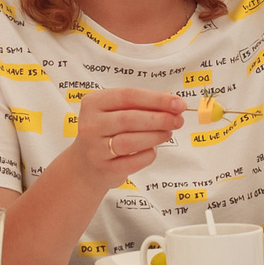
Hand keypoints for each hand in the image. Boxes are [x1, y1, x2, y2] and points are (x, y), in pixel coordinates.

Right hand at [64, 88, 185, 186]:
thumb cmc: (107, 133)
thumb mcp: (115, 112)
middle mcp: (91, 125)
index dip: (156, 99)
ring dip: (156, 136)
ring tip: (167, 133)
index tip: (177, 103)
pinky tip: (152, 149)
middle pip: (130, 118)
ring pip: (131, 141)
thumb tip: (174, 106)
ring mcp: (95, 148)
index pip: (128, 96)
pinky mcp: (105, 168)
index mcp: (94, 103)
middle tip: (178, 120)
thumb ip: (140, 107)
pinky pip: (134, 161)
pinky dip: (148, 154)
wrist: (86, 164)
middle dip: (159, 118)